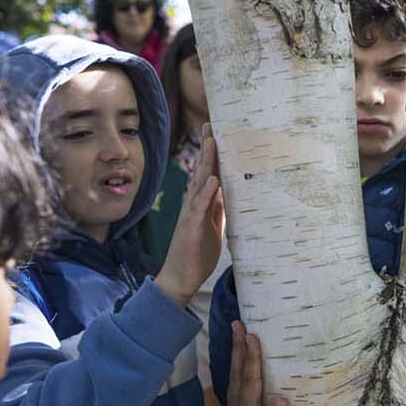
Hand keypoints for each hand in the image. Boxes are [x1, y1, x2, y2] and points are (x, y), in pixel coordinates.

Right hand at [154, 127, 223, 304]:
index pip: (208, 175)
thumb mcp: (212, 227)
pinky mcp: (191, 228)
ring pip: (198, 184)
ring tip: (212, 143)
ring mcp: (190, 215)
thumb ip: (216, 209)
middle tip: (211, 126)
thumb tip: (224, 192)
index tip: (217, 134)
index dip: (213, 155)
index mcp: (200, 205)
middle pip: (201, 172)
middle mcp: (193, 205)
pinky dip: (206, 193)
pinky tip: (213, 180)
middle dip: (207, 149)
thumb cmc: (196, 254)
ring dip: (206, 163)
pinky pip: (199, 208)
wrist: (181, 278)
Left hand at [221, 320, 288, 405]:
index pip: (250, 381)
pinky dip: (236, 369)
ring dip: (237, 355)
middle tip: (239, 324)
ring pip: (234, 377)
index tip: (252, 337)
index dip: (252, 359)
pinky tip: (238, 364)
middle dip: (239, 348)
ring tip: (238, 335)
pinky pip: (234, 384)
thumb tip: (282, 398)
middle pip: (238, 373)